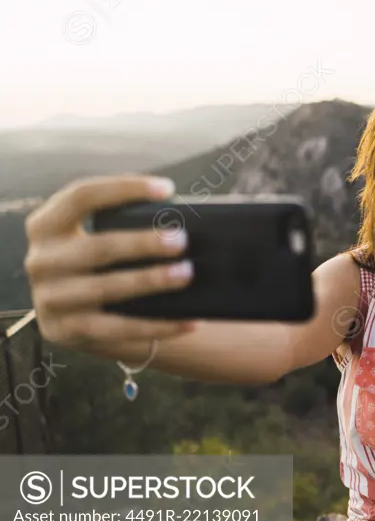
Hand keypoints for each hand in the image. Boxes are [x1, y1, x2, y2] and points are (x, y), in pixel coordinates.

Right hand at [24, 175, 195, 347]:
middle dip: (142, 244)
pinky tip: (188, 321)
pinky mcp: (64, 331)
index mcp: (47, 226)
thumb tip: (182, 223)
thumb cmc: (100, 267)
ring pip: (104, 288)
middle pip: (97, 247)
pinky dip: (156, 325)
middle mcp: (40, 260)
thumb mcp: (99, 241)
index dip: (123, 189)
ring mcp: (49, 298)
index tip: (166, 189)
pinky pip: (116, 329)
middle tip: (181, 241)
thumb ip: (125, 227)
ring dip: (149, 281)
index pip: (81, 196)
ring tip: (186, 274)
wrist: (74, 320)